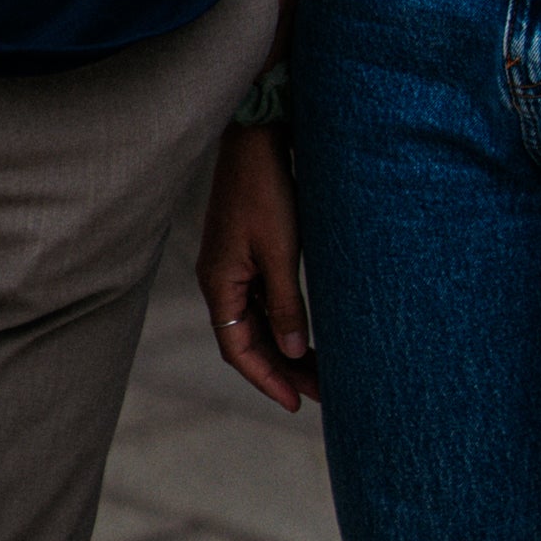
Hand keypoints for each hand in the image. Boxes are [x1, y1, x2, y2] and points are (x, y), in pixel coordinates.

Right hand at [198, 121, 317, 411]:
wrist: (257, 138)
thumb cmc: (266, 191)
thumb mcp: (280, 252)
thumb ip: (285, 303)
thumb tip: (292, 350)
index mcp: (219, 284)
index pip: (238, 350)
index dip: (267, 379)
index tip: (297, 403)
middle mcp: (221, 279)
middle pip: (248, 339)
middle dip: (282, 368)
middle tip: (320, 392)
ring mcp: (233, 265)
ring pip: (257, 320)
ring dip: (284, 345)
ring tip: (320, 369)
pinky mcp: (246, 251)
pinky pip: (261, 299)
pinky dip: (282, 319)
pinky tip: (305, 330)